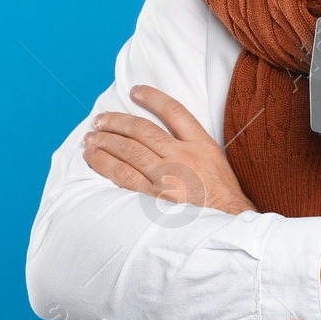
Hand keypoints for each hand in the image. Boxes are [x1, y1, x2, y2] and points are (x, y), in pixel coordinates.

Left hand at [83, 84, 257, 216]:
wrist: (230, 228)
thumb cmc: (224, 200)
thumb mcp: (218, 164)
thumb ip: (195, 148)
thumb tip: (168, 137)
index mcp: (202, 145)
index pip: (174, 111)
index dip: (152, 97)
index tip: (135, 91)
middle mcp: (183, 156)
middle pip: (143, 129)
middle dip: (117, 121)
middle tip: (100, 119)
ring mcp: (168, 177)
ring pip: (129, 150)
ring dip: (105, 141)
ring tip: (90, 137)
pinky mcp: (155, 197)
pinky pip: (123, 176)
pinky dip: (105, 164)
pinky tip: (93, 158)